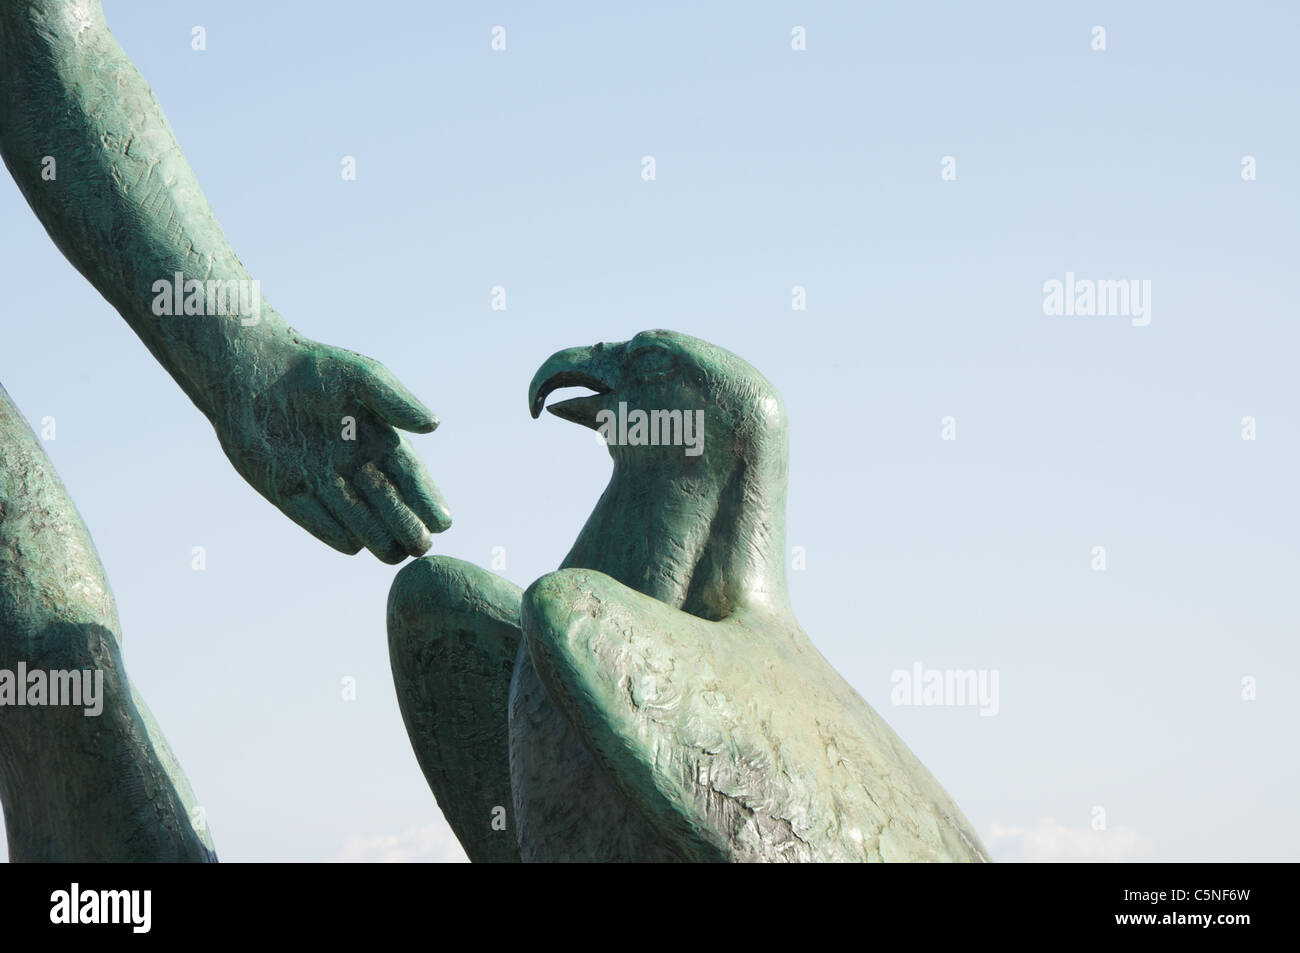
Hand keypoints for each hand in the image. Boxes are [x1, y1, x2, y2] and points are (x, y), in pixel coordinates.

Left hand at [213, 339, 450, 562]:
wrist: (251, 369)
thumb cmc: (312, 367)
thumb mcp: (362, 377)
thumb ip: (395, 401)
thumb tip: (434, 425)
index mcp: (379, 440)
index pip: (410, 477)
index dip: (427, 499)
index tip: (444, 521)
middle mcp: (355, 467)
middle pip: (388, 505)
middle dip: (406, 526)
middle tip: (420, 544)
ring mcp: (323, 482)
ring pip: (357, 520)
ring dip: (375, 536)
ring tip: (393, 552)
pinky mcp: (288, 491)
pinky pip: (316, 520)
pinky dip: (333, 532)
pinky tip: (353, 543)